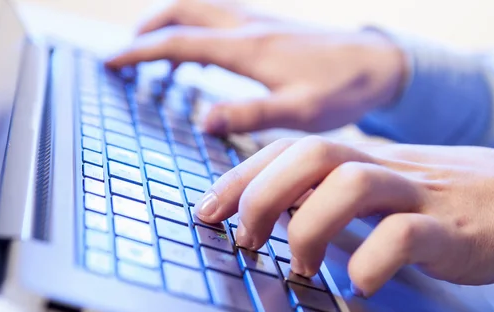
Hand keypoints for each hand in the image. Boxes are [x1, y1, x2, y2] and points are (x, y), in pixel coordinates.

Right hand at [106, 0, 406, 135]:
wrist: (381, 64)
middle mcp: (248, 25)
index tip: (111, 62)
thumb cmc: (343, 91)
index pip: (178, 43)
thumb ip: (249, 114)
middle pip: (181, 11)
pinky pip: (220, 16)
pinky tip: (200, 51)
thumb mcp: (298, 112)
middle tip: (125, 54)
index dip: (139, 51)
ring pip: (199, 8)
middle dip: (146, 30)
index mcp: (247, 48)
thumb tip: (201, 118)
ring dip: (169, 23)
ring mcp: (259, 21)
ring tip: (152, 51)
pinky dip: (195, 27)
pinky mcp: (271, 26)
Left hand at [192, 136, 493, 296]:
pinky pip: (405, 236)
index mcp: (359, 158)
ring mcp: (415, 194)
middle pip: (311, 155)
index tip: (207, 209)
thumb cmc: (437, 198)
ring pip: (352, 184)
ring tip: (302, 267)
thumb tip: (270, 213)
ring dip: (310, 228)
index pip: (288, 150)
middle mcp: (381, 167)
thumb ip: (325, 194)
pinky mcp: (449, 229)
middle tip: (248, 239)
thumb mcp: (375, 186)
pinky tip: (359, 285)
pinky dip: (372, 262)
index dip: (241, 176)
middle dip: (263, 195)